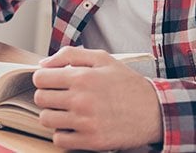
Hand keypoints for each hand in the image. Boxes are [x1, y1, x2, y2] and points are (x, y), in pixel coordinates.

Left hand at [32, 47, 161, 149]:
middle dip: (47, 96)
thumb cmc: (127, 83)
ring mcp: (85, 122)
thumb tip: (43, 64)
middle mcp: (81, 100)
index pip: (40, 78)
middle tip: (60, 97)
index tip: (52, 82)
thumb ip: (70, 55)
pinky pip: (59, 139)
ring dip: (53, 115)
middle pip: (40, 99)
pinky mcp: (91, 141)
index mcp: (82, 77)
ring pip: (46, 120)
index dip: (43, 79)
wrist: (155, 111)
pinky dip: (63, 133)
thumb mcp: (103, 59)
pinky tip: (74, 126)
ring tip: (66, 112)